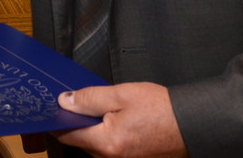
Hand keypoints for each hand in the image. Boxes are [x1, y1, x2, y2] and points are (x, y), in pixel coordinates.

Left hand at [52, 82, 185, 157]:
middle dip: (77, 121)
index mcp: (106, 143)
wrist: (192, 125)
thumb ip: (90, 98)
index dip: (57, 119)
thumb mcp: (122, 94)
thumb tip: (65, 101)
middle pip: (81, 140)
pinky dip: (106, 134)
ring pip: (95, 144)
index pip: (68, 134)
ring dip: (93, 128)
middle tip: (78, 99)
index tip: (50, 107)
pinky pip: (109, 148)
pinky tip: (115, 119)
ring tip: (102, 107)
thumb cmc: (161, 109)